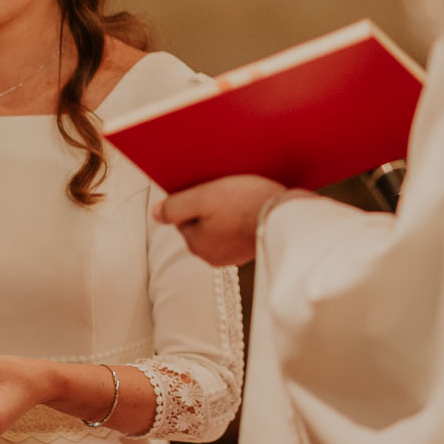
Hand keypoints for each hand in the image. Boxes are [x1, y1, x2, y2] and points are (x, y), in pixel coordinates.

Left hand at [152, 175, 286, 266]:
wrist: (288, 215)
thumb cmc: (245, 204)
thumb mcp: (203, 198)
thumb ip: (175, 207)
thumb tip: (156, 213)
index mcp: (196, 244)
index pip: (182, 216)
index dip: (192, 197)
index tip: (207, 187)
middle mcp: (212, 255)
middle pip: (200, 221)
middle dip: (208, 206)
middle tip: (224, 190)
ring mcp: (233, 254)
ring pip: (219, 225)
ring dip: (225, 211)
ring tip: (239, 196)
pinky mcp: (250, 248)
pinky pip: (237, 228)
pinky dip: (240, 217)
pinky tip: (250, 205)